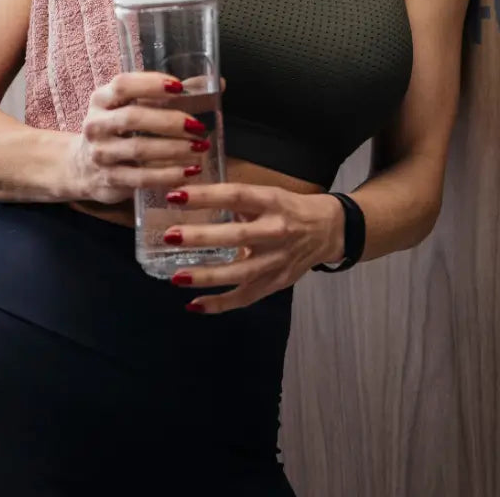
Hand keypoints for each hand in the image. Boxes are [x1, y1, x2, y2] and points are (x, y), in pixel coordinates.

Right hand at [65, 72, 213, 204]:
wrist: (81, 166)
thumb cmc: (117, 129)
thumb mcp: (130, 107)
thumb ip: (168, 96)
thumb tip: (218, 83)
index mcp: (101, 99)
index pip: (123, 85)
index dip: (151, 84)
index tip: (179, 87)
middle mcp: (96, 125)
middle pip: (132, 118)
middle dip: (168, 121)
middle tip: (197, 125)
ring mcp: (101, 154)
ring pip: (139, 149)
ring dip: (174, 148)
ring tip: (200, 147)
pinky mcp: (110, 179)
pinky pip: (142, 178)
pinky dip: (168, 174)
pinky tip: (189, 171)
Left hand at [160, 184, 344, 313]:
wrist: (329, 230)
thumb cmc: (288, 208)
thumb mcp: (267, 194)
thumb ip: (236, 200)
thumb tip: (191, 196)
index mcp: (271, 202)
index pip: (236, 196)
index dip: (206, 196)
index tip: (176, 196)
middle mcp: (276, 231)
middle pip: (237, 236)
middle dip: (202, 237)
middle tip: (170, 235)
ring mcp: (277, 260)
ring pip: (240, 272)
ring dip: (207, 276)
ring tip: (177, 276)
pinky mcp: (277, 282)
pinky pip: (246, 297)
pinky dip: (220, 304)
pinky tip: (194, 304)